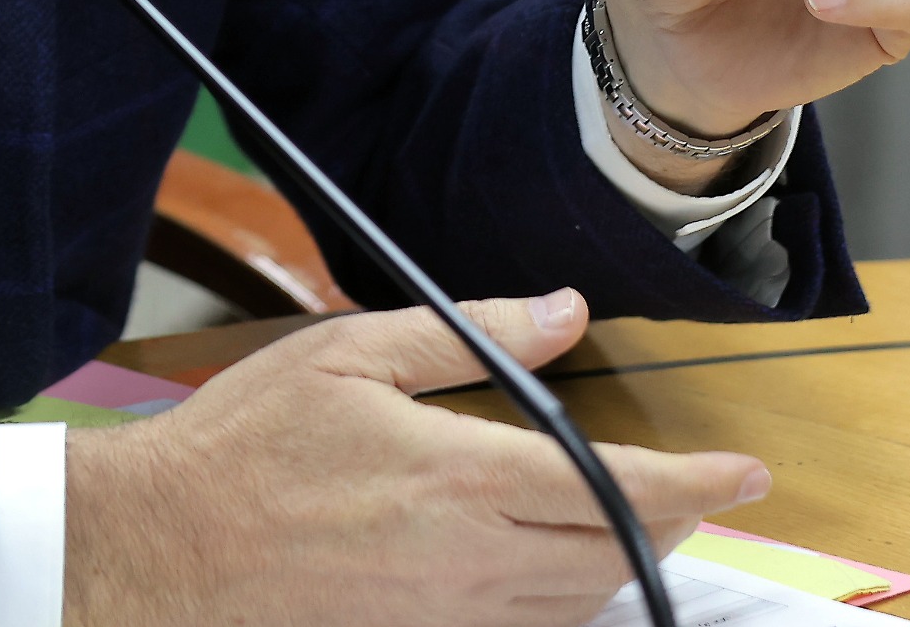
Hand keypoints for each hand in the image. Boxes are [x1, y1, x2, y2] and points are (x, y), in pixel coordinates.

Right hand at [62, 290, 768, 625]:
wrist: (159, 555)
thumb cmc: (246, 447)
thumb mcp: (350, 354)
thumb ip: (468, 334)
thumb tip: (563, 313)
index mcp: (461, 478)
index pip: (616, 485)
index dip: (697, 482)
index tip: (750, 473)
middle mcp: (472, 565)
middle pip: (614, 558)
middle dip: (672, 526)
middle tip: (702, 493)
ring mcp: (445, 621)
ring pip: (575, 608)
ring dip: (622, 570)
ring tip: (638, 529)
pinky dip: (559, 608)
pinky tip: (552, 576)